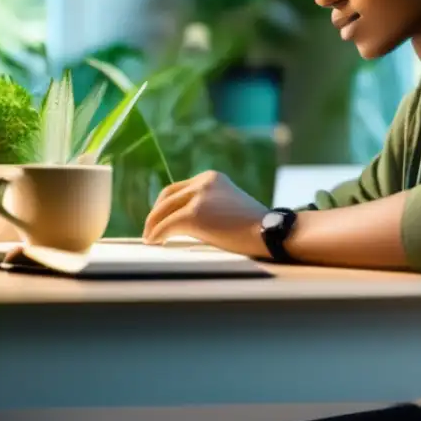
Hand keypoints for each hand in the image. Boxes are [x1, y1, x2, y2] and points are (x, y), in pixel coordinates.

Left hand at [142, 170, 268, 255]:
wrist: (269, 232)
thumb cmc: (254, 226)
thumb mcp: (229, 204)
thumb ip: (210, 205)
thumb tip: (186, 221)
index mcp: (212, 177)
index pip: (178, 188)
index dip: (165, 204)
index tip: (160, 217)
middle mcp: (203, 182)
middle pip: (167, 196)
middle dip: (155, 214)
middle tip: (151, 230)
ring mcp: (198, 197)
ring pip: (163, 211)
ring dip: (153, 226)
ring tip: (151, 238)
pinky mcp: (193, 215)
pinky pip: (166, 226)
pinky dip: (157, 235)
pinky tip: (155, 242)